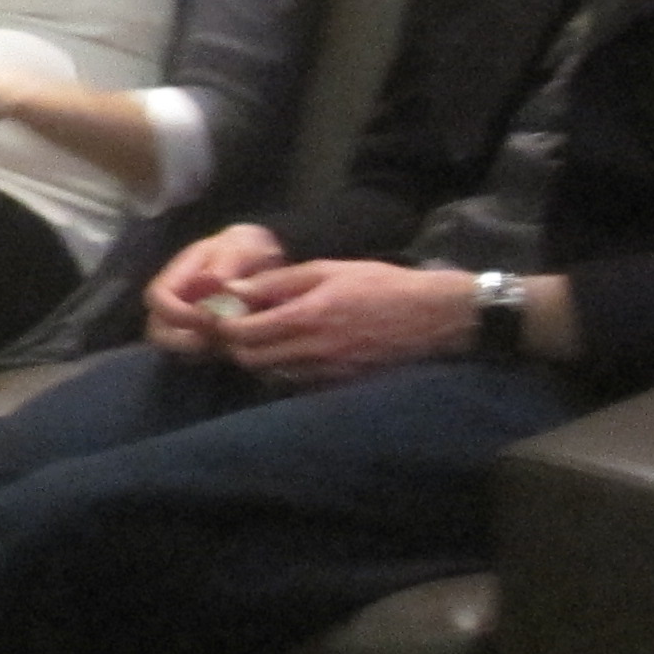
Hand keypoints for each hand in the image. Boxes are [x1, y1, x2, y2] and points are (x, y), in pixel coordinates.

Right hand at [142, 223, 288, 351]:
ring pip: (176, 349)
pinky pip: (199, 356)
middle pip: (158, 331)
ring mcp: (186, 324)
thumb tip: (212, 281)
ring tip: (232, 342)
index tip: (211, 317)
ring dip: (201, 351)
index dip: (177, 313)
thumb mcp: (243, 248)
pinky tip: (241, 346)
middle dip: (183, 342)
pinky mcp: (202, 340)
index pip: (157, 298)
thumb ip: (229, 262)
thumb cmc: (247, 251)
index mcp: (177, 276)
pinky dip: (217, 355)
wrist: (259, 260)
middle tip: (217, 341)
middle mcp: (175, 302)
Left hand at [200, 260, 478, 388]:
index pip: (243, 335)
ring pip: (272, 374)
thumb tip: (234, 289)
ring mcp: (328, 372)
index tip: (219, 313)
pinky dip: (285, 368)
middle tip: (236, 325)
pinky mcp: (341, 383)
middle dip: (235, 345)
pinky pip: (298, 381)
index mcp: (305, 318)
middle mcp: (312, 351)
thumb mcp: (328, 270)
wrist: (434, 317)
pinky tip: (293, 348)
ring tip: (264, 335)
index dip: (222, 326)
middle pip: (251, 361)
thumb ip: (277, 281)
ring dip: (260, 358)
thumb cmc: (381, 285)